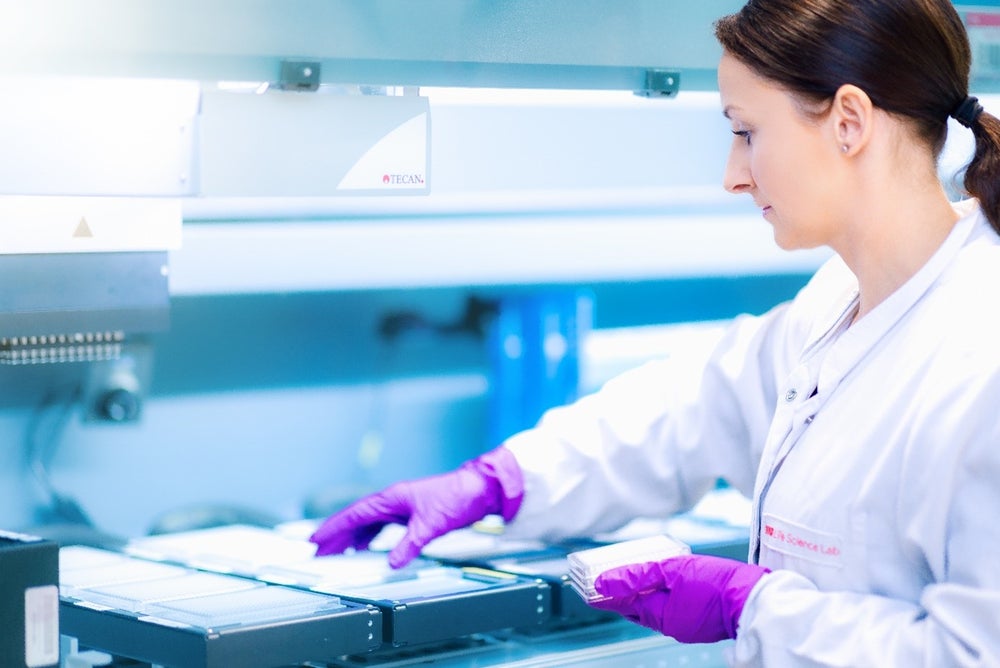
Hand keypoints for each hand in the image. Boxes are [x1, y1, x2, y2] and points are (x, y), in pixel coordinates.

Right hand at [309, 447, 523, 567]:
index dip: (333, 527)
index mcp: (392, 498)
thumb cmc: (457, 497)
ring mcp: (401, 507)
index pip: (355, 514)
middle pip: (356, 518)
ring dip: (351, 537)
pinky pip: (381, 527)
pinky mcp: (411, 514)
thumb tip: (391, 563)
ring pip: (368, 523)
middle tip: (317, 551)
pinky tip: (364, 549)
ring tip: (335, 552)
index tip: (315, 539)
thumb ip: (410, 544)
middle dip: (336, 534)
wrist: (480, 490)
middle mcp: (393, 501)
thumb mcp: (431, 525)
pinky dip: (369, 538)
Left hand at [590, 554, 769, 643]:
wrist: (756, 599)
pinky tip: (665, 584)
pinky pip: (672, 610)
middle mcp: (670, 625)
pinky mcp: (699, 623)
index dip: (606, 594)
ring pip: (655, 609)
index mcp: (661, 613)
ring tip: (635, 575)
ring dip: (643, 594)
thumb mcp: (674, 570)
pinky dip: (662, 597)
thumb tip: (605, 582)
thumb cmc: (718, 583)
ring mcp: (685, 626)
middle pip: (637, 609)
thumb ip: (638, 575)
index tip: (588, 586)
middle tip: (609, 577)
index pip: (623, 604)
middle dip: (623, 595)